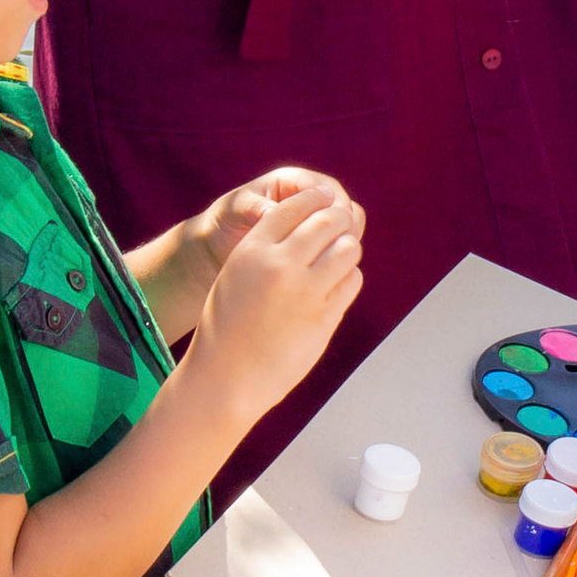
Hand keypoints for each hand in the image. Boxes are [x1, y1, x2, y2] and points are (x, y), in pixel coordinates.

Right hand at [187, 180, 365, 423]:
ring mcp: (305, 292)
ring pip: (347, 249)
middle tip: (343, 224)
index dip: (316, 199)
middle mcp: (280, 266)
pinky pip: (351, 282)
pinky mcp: (324, 318)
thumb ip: (269, 249)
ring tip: (340, 257)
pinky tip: (336, 286)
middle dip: (340, 220)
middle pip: (328, 221)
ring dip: (348, 248)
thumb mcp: (236, 274)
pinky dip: (349, 278)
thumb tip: (313, 224)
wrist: (226, 378)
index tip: (327, 199)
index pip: (295, 207)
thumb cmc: (229, 326)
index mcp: (252, 250)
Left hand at [196, 165, 351, 275]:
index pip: (328, 190)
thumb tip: (274, 212)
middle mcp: (309, 199)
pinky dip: (335, 259)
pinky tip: (327, 275)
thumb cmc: (224, 222)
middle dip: (345, 228)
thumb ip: (256, 209)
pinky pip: (335, 249)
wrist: (217, 246)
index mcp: (293, 182)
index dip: (336, 209)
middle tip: (340, 250)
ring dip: (344, 245)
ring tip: (333, 265)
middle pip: (345, 209)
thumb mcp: (235, 211)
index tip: (332, 231)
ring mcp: (314, 223)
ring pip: (346, 230)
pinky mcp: (314, 245)